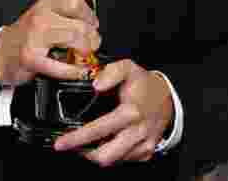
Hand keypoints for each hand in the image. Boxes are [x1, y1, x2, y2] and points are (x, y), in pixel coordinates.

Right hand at [0, 0, 100, 86]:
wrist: (1, 52)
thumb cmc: (26, 35)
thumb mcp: (43, 15)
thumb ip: (64, 14)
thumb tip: (91, 19)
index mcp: (46, 5)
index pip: (76, 3)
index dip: (90, 16)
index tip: (94, 25)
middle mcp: (41, 18)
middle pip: (79, 24)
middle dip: (93, 38)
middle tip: (93, 45)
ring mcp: (35, 37)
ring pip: (74, 39)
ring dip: (86, 51)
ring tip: (86, 56)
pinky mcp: (31, 58)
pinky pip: (61, 65)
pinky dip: (74, 70)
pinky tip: (77, 71)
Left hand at [53, 59, 173, 164]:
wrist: (167, 98)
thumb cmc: (144, 84)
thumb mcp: (128, 68)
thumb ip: (111, 72)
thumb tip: (96, 85)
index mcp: (131, 112)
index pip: (98, 130)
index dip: (76, 139)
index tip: (60, 143)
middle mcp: (138, 131)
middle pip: (104, 156)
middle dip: (84, 153)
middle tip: (71, 144)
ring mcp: (143, 145)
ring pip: (113, 160)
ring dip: (96, 153)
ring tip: (87, 141)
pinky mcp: (146, 152)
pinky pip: (123, 160)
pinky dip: (111, 153)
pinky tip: (106, 140)